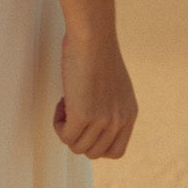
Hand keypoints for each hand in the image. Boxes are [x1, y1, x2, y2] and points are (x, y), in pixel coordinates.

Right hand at [53, 30, 137, 158]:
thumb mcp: (114, 85)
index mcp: (129, 114)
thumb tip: (91, 122)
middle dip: (79, 135)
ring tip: (66, 102)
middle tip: (72, 110)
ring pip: (78, 147)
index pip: (116, 151)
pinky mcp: (84, 115)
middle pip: (94, 153)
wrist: (92, 35)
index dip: (96, 143)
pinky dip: (58, 124)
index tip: (85, 125)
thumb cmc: (97, 50)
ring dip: (67, 128)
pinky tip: (61, 102)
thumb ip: (110, 106)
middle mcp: (119, 121)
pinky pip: (66, 136)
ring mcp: (102, 120)